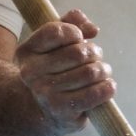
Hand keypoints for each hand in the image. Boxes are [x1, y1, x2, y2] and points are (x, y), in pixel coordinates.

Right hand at [15, 9, 116, 134]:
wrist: (43, 109)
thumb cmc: (54, 70)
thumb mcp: (55, 43)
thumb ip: (71, 24)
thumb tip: (92, 28)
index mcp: (27, 52)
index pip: (56, 32)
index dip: (75, 32)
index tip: (80, 39)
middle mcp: (31, 73)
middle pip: (79, 53)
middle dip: (95, 53)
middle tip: (96, 58)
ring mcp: (45, 93)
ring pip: (90, 72)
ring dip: (103, 70)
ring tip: (102, 73)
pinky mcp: (62, 111)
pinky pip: (94, 94)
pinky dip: (107, 88)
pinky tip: (107, 86)